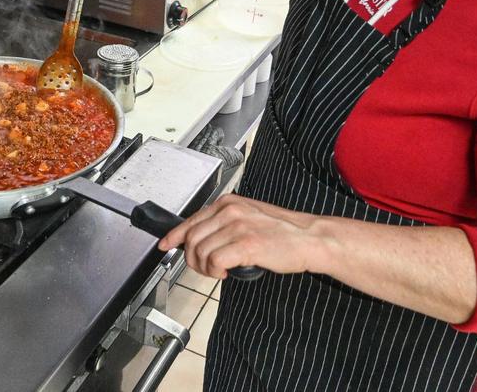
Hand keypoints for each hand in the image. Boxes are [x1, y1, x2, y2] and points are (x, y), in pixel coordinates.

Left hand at [159, 194, 327, 278]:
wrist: (310, 238)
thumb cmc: (283, 231)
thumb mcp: (249, 217)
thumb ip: (224, 223)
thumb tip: (201, 237)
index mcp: (228, 203)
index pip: (191, 220)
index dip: (174, 235)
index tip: (166, 244)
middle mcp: (230, 211)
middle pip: (191, 238)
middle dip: (192, 258)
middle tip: (205, 268)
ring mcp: (238, 226)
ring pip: (200, 251)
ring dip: (205, 268)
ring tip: (219, 271)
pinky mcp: (246, 244)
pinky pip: (214, 261)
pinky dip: (215, 271)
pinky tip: (226, 272)